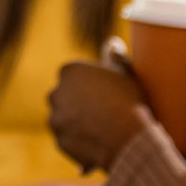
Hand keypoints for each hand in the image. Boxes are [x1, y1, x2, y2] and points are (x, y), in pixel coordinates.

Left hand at [47, 44, 152, 174]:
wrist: (127, 138)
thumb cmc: (130, 102)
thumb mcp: (126, 74)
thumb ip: (115, 58)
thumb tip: (112, 44)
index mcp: (70, 70)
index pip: (73, 75)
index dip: (90, 85)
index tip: (105, 93)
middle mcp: (56, 92)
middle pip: (64, 96)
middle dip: (77, 102)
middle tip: (102, 111)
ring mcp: (55, 118)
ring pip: (64, 118)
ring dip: (76, 122)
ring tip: (102, 128)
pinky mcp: (59, 140)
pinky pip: (68, 139)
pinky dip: (78, 141)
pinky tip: (98, 141)